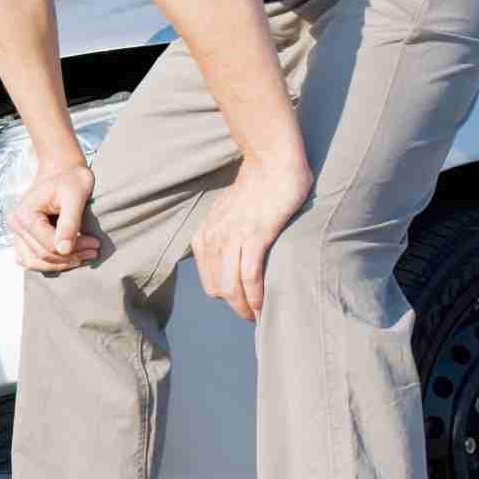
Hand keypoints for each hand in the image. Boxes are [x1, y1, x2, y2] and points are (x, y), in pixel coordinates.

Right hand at [7, 159, 104, 272]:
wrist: (62, 171)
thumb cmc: (70, 179)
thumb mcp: (75, 197)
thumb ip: (69, 223)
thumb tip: (64, 250)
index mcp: (24, 214)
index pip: (48, 245)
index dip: (74, 248)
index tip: (95, 243)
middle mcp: (16, 224)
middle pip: (42, 255)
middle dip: (70, 257)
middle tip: (94, 250)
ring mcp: (17, 232)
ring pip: (34, 262)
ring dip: (60, 264)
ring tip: (84, 257)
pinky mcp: (23, 238)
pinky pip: (31, 259)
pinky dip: (50, 263)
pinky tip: (69, 257)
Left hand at [190, 158, 311, 321]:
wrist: (272, 161)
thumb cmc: (257, 186)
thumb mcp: (229, 211)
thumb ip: (226, 232)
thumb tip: (234, 253)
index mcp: (206, 234)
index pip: (209, 280)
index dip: (225, 297)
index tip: (243, 305)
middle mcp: (214, 238)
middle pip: (219, 289)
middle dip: (236, 307)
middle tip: (254, 317)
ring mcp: (233, 237)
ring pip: (232, 287)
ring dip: (246, 308)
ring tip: (260, 317)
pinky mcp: (255, 235)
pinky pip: (250, 276)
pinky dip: (257, 296)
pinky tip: (265, 305)